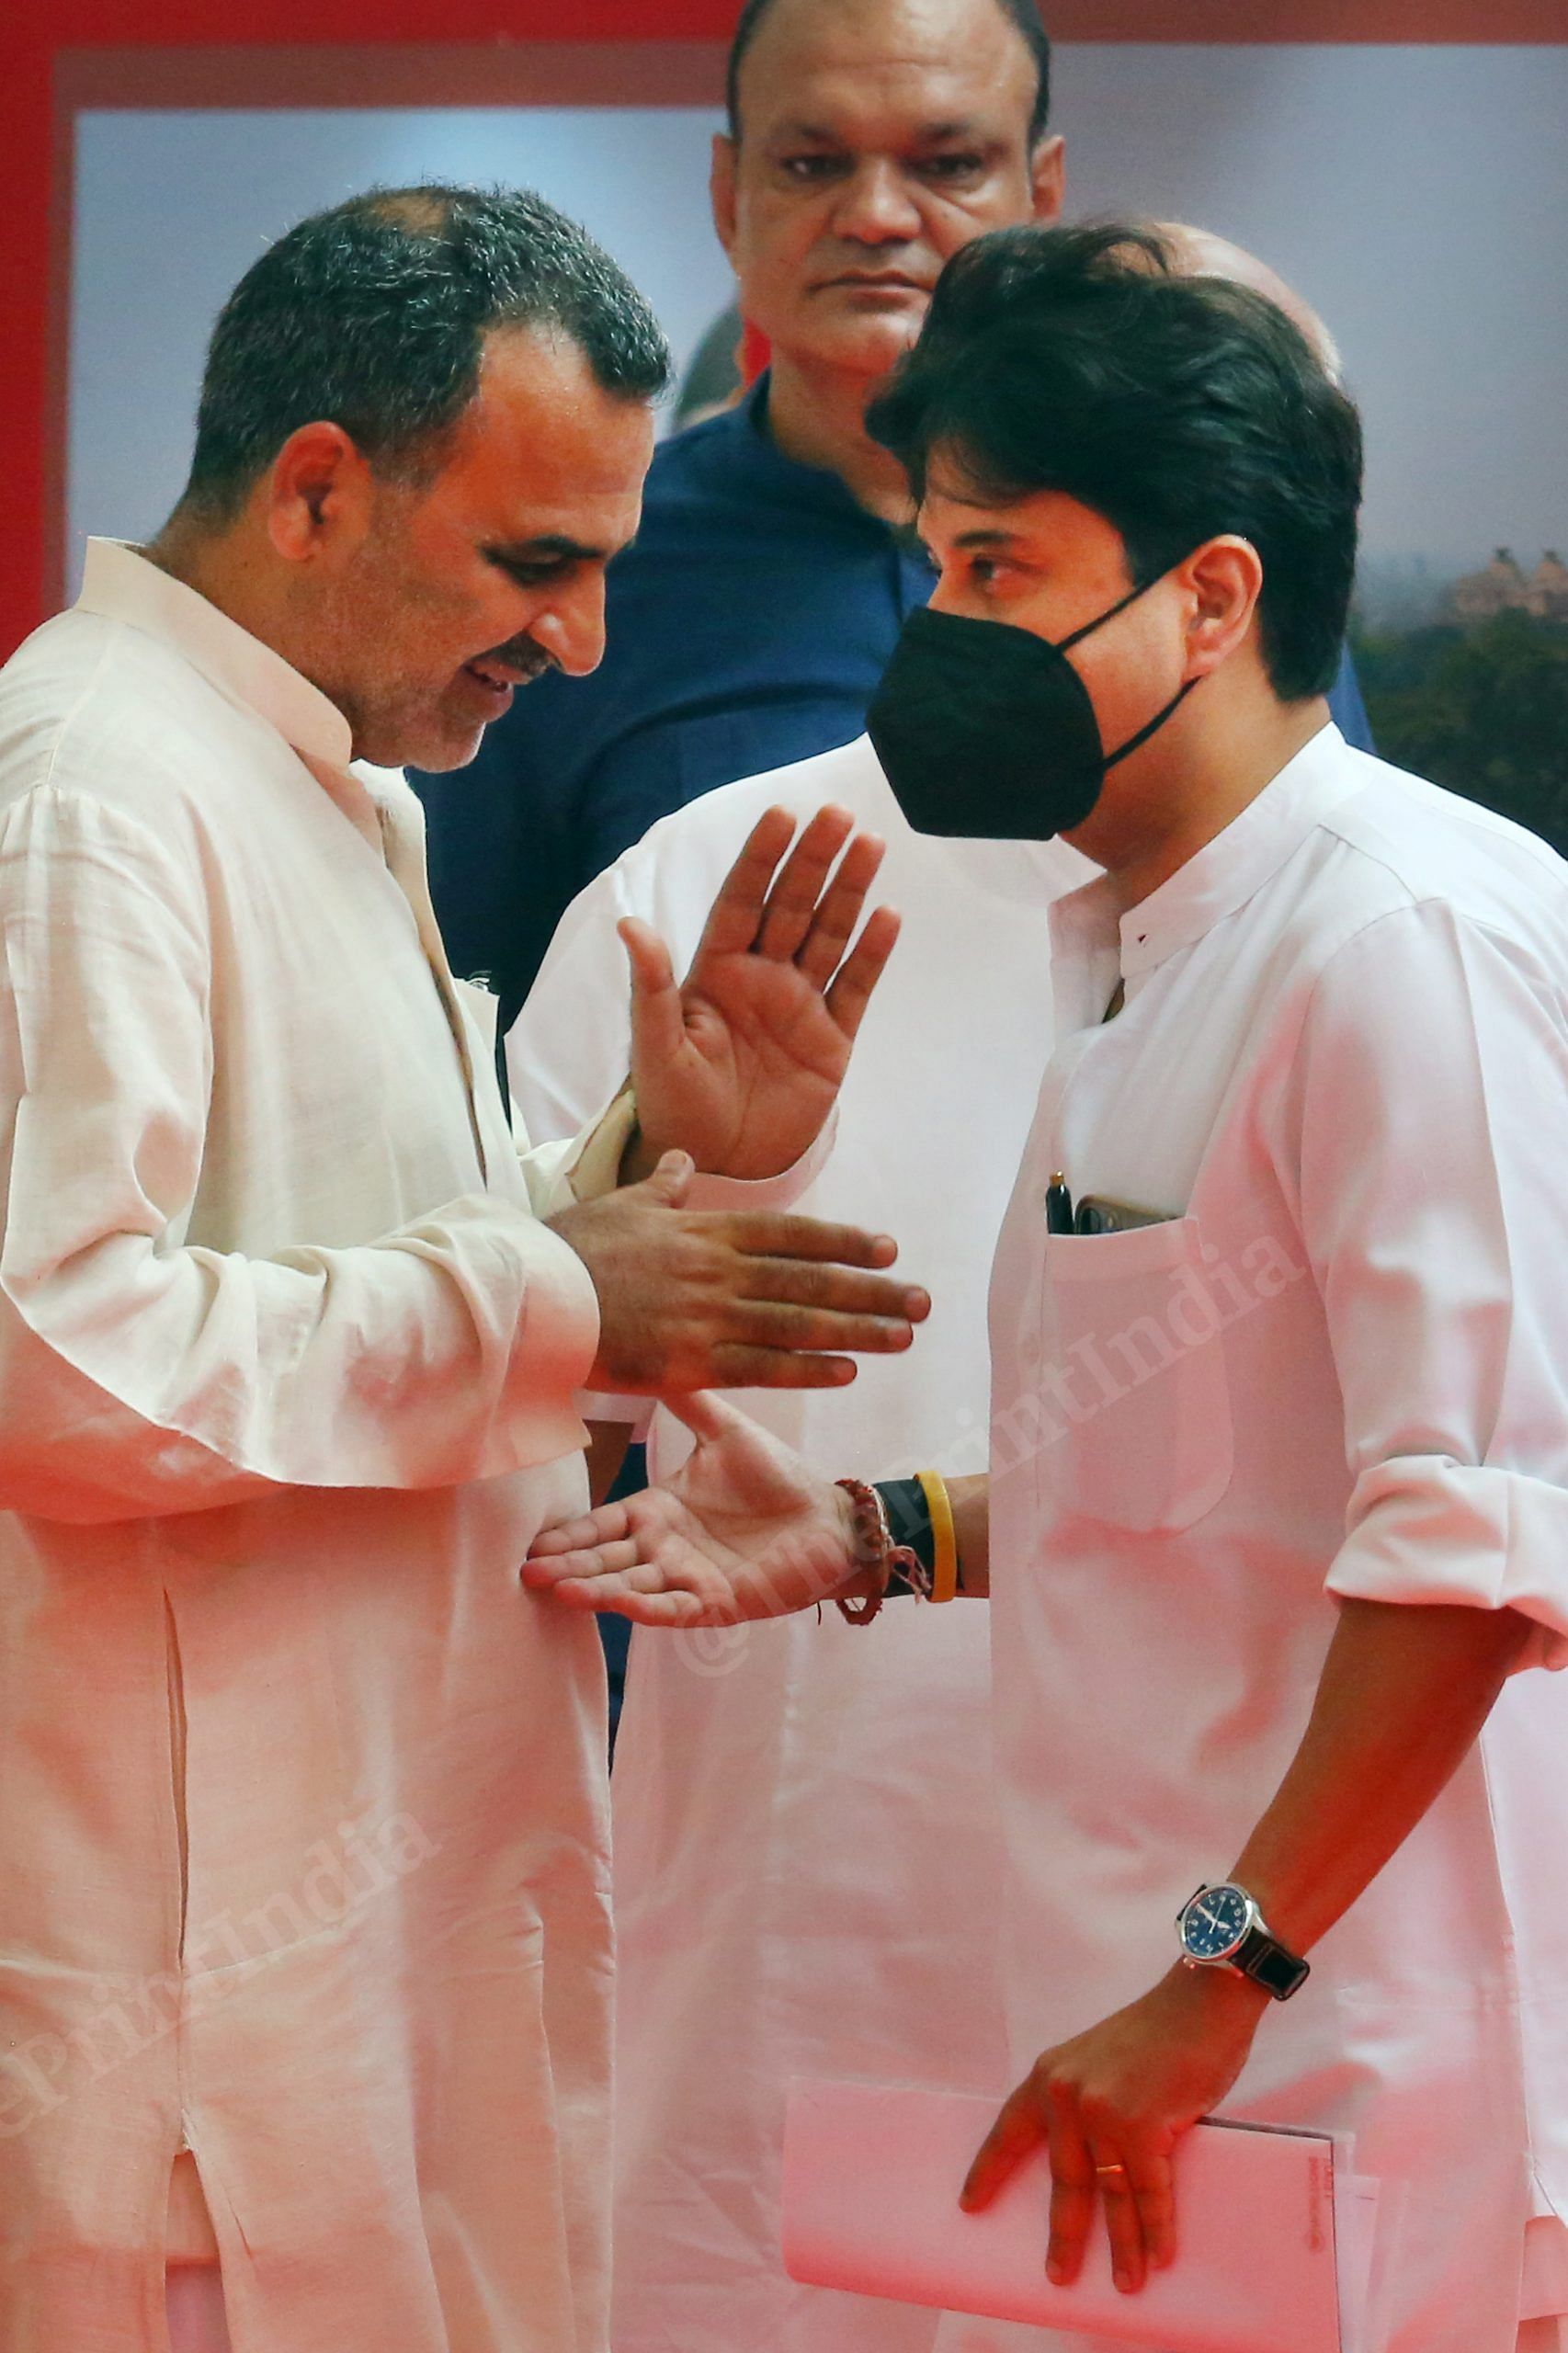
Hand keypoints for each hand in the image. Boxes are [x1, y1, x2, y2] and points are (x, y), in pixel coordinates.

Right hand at [523, 1391, 865, 1623]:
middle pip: (606, 1561)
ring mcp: (689, 1580)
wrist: (831, 1518)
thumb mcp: (725, 1432)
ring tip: (559, 1589)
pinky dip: (648, 1608)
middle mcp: (665, 1549)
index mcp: (659, 1511)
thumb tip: (653, 1351)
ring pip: (631, 1588)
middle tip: (525, 1572)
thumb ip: (688, 1401)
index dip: (569, 1535)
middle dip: (567, 1567)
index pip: (602, 1525)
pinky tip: (621, 1604)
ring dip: (596, 1591)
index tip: (531, 1541)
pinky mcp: (718, 1603)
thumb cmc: (779, 1478)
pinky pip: (676, 1609)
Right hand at [548, 1149, 928, 1394]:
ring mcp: (708, 1315)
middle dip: (871, 1291)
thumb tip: (678, 1159)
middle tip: (922, 1301)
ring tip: (903, 1337)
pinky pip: (762, 1367)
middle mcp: (719, 1270)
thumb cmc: (571, 1250)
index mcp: (706, 1230)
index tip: (888, 1250)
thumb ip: (662, 1188)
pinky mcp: (689, 1360)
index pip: (792, 1233)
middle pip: (810, 1280)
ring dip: (857, 1330)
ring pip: (798, 1323)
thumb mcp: (622, 1204)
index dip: (844, 1242)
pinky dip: (808, 1368)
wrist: (532, 1297)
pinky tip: (847, 1370)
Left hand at [624, 803, 899, 1180]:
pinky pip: (856, 987)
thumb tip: (631, 925)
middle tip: (837, 815)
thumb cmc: (675, 1103)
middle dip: (814, 860)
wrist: (717, 1164)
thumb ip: (650, 987)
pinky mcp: (832, 1038)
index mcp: (716, 970)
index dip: (761, 858)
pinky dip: (872, 954)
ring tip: (870, 845)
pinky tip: (888, 916)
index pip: (742, 901)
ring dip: (849, 892)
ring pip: (829, 935)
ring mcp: (800, 1004)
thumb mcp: (656, 1046)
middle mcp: (761, 977)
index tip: (781, 815)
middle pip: (792, 906)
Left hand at [961, 1965, 1268, 2296]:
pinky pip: (1148, 2193)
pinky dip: (1157, 2230)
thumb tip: (1100, 2169)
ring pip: (1110, 2196)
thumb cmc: (1159, 2033)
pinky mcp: (1142, 2127)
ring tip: (1124, 2283)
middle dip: (1063, 2234)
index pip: (1010, 2130)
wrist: (1200, 2001)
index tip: (969, 2204)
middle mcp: (1067, 2094)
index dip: (988, 2171)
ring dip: (1121, 2247)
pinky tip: (1159, 2257)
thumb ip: (1090, 2107)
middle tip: (1058, 2274)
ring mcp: (1102, 2111)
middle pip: (1064, 2181)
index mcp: (1050, 2076)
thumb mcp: (1101, 2063)